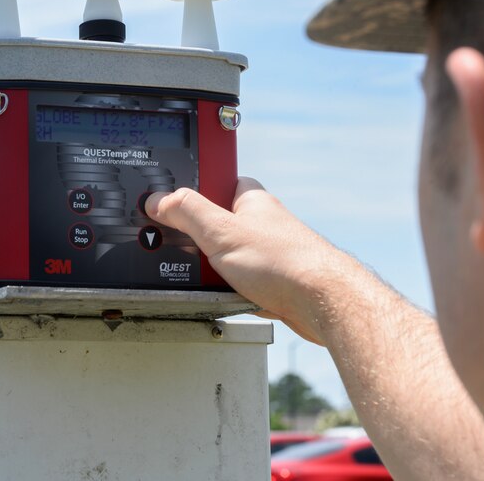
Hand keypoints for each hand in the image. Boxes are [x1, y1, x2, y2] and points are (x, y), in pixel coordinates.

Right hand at [145, 177, 362, 344]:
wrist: (323, 303)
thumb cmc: (286, 262)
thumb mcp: (222, 232)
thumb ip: (187, 211)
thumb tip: (159, 199)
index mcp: (248, 198)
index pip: (212, 179)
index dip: (190, 190)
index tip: (169, 203)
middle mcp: (258, 221)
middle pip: (211, 224)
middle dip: (197, 240)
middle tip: (193, 252)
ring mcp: (264, 251)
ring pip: (222, 256)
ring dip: (213, 271)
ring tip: (216, 280)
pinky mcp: (267, 279)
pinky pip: (234, 282)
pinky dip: (228, 290)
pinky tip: (230, 296)